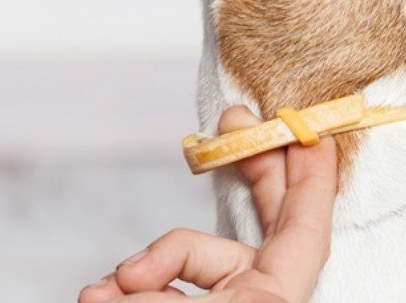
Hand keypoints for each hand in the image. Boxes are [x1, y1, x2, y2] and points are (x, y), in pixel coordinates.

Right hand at [79, 107, 339, 302]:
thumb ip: (171, 270)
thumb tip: (119, 281)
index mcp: (276, 299)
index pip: (305, 225)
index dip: (313, 175)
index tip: (311, 129)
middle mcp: (254, 299)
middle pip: (256, 223)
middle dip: (243, 167)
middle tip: (232, 120)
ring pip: (181, 262)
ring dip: (141, 266)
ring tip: (99, 295)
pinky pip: (150, 291)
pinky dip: (120, 294)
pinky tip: (92, 299)